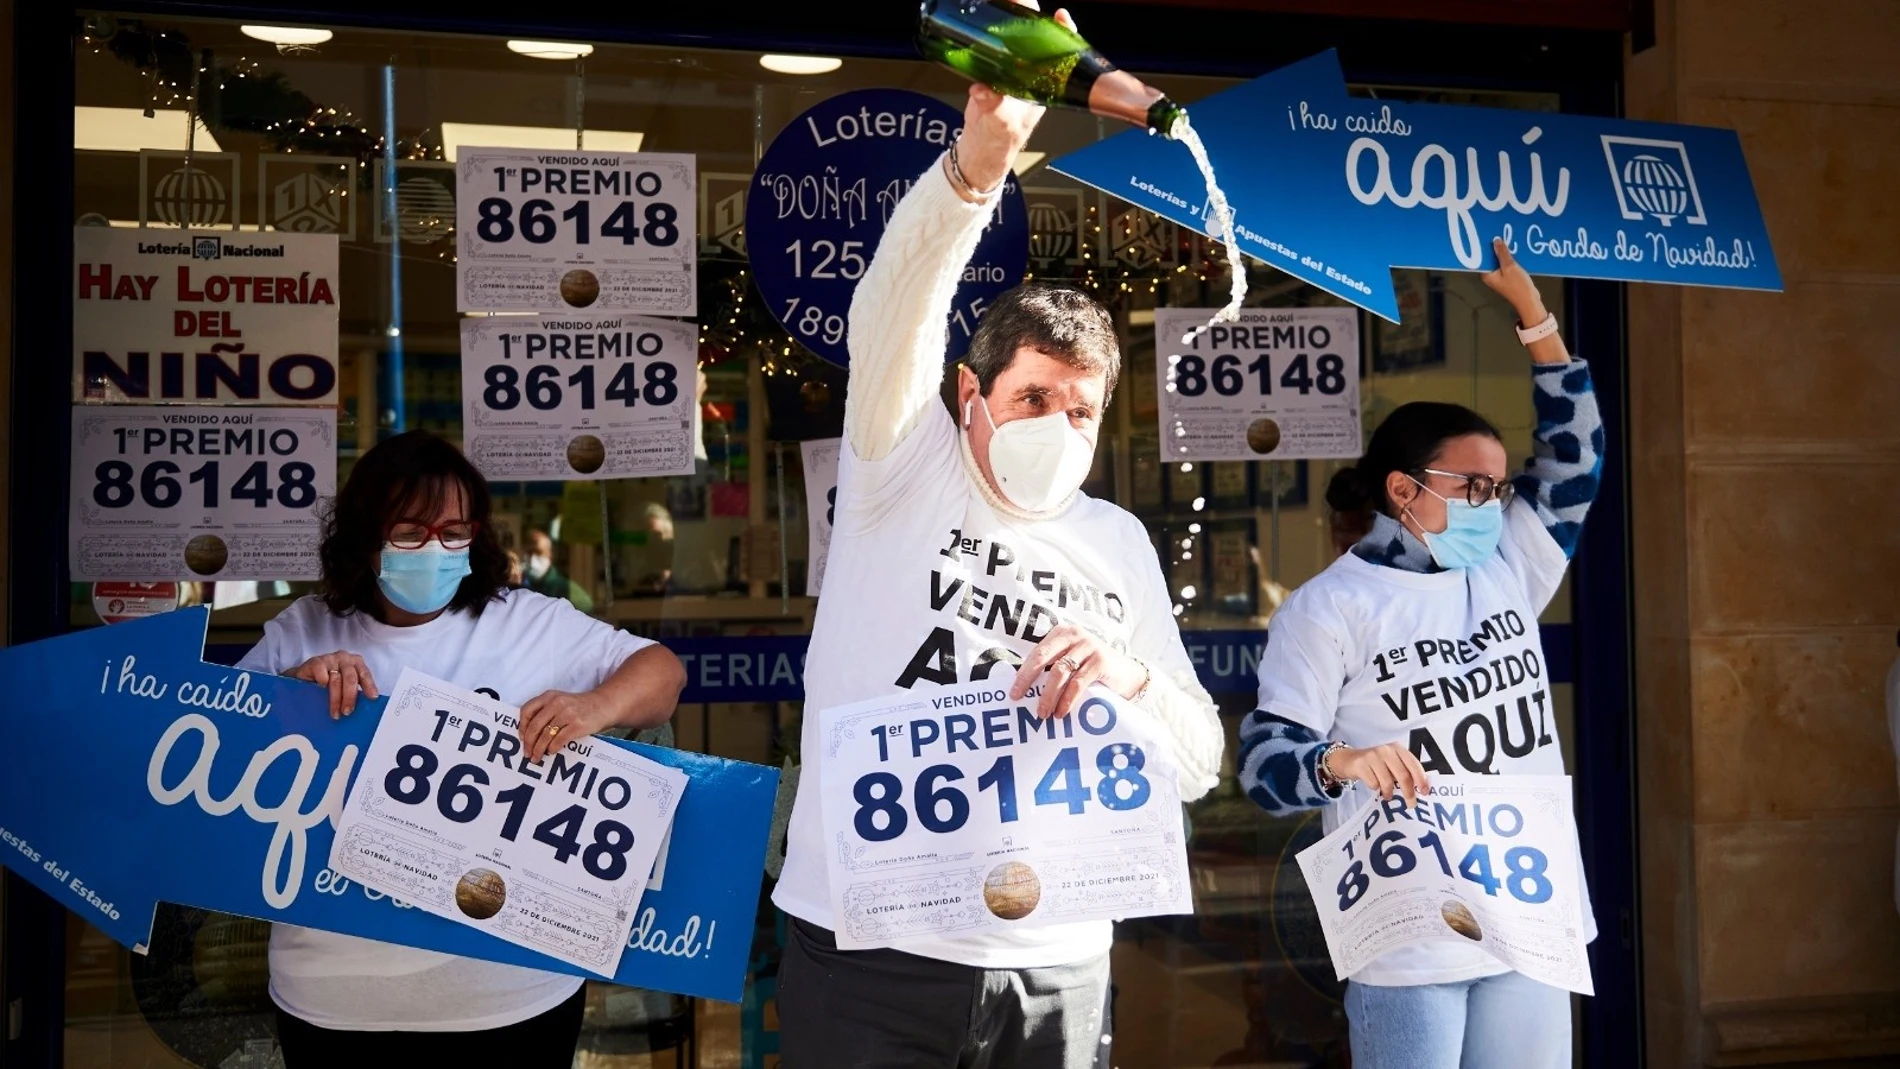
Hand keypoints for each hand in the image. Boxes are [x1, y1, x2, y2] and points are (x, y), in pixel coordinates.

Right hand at [286, 651, 379, 718]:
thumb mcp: (343, 686)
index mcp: (356, 663)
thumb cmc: (328, 682)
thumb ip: (352, 692)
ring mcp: (330, 659)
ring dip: (336, 699)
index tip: (372, 697)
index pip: (365, 674)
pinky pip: (321, 672)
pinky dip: (322, 682)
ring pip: (336, 680)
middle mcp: (345, 659)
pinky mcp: (316, 661)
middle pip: (351, 679)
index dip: (369, 686)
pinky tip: (321, 689)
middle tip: (347, 712)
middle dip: (350, 697)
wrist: (305, 677)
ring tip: (335, 713)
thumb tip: (361, 711)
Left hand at [518, 688, 616, 762]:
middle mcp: (557, 703)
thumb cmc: (579, 706)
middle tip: (527, 753)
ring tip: (537, 757)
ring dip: (539, 749)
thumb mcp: (560, 701)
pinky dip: (552, 748)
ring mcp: (567, 714)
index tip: (522, 738)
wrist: (603, 705)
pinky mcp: (577, 725)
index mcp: (549, 696)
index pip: (527, 710)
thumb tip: (528, 734)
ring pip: (545, 735)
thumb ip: (545, 711)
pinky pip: (559, 740)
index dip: (522, 726)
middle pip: (535, 726)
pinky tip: (551, 751)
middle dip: (528, 743)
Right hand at [952, 4, 1072, 194]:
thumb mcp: (999, 122)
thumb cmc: (1000, 139)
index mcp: (1044, 86)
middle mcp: (1032, 76)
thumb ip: (993, 106)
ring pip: (1020, 41)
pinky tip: (989, 20)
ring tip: (1011, 4)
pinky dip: (994, 33)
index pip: (1060, 53)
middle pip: (1039, 40)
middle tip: (1024, 3)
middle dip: (1034, 19)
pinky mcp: (995, 71)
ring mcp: (1014, 72)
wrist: (982, 148)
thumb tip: (984, 91)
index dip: (1062, 32)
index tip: (1059, 16)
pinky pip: (999, 47)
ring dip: (1015, 22)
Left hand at [1009, 623, 1145, 718]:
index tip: (1013, 693)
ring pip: (1060, 672)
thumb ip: (1051, 668)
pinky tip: (1061, 712)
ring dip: (1048, 695)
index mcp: (1062, 633)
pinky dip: (1067, 699)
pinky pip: (1078, 682)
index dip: (1023, 673)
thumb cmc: (1091, 669)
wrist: (1127, 674)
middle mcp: (1074, 635)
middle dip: (1028, 680)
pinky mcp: (1101, 660)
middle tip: (1019, 698)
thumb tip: (1023, 689)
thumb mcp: (1070, 662)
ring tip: (1043, 713)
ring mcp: (1089, 646)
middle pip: (1043, 658)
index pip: (1037, 653)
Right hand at [1329, 742, 1429, 807]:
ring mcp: (1373, 756)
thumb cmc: (1376, 765)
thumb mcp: (1392, 764)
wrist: (1350, 760)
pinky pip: (1373, 783)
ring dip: (1389, 793)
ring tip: (1388, 795)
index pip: (1414, 764)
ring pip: (1387, 781)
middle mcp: (1387, 750)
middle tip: (1411, 804)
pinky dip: (1375, 788)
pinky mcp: (1361, 764)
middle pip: (1403, 775)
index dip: (1421, 779)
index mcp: (1398, 749)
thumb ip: (1404, 771)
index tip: (1425, 792)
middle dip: (1408, 792)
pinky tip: (1374, 785)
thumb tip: (1420, 789)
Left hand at [1480, 237, 1546, 323]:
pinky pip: (1506, 263)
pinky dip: (1509, 257)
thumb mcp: (1510, 267)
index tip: (1487, 234)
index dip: (1484, 246)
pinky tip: (1514, 249)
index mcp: (1487, 274)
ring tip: (1506, 238)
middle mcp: (1490, 275)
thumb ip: (1502, 254)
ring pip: (1499, 260)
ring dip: (1503, 251)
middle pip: (1490, 258)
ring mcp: (1499, 276)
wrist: (1529, 301)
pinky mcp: (1507, 276)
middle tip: (1498, 233)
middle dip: (1495, 247)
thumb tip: (1495, 241)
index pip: (1481, 257)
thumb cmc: (1518, 286)